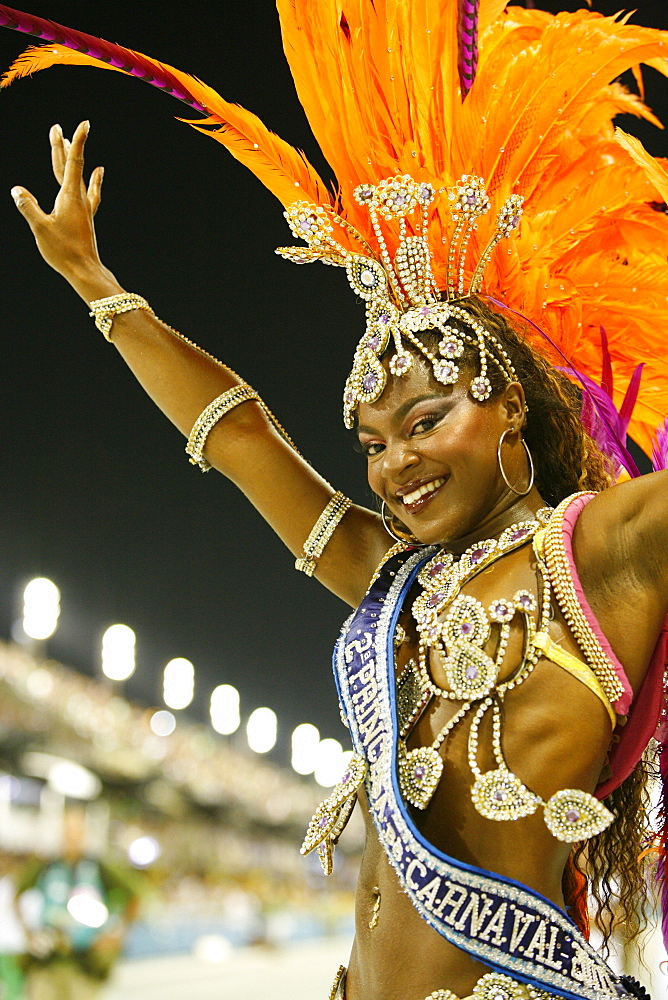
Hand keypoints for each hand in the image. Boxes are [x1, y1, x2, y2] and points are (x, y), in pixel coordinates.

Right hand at [11, 121, 107, 290]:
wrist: (85, 270)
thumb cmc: (63, 251)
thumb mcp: (40, 228)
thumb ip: (28, 207)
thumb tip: (16, 189)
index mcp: (69, 197)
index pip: (71, 162)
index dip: (76, 142)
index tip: (84, 124)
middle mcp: (79, 199)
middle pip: (70, 166)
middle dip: (63, 146)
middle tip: (57, 128)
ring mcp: (84, 208)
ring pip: (77, 177)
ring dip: (72, 159)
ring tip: (69, 143)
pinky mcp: (86, 216)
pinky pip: (89, 191)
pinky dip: (92, 179)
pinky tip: (98, 173)